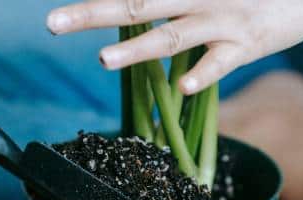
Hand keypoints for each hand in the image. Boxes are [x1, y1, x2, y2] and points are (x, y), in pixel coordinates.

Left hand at [47, 0, 302, 93]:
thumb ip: (179, 1)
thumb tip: (144, 12)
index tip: (61, 8)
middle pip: (138, 3)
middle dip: (92, 13)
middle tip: (51, 23)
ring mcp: (225, 20)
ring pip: (174, 35)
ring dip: (137, 49)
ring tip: (102, 60)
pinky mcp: (251, 45)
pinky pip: (222, 63)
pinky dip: (203, 75)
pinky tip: (183, 88)